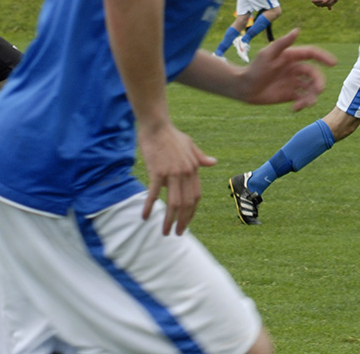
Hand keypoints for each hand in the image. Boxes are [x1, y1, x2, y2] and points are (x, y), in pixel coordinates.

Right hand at [135, 119, 216, 234]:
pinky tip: (145, 216)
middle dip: (183, 222)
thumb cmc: (172, 135)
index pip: (196, 196)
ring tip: (165, 232)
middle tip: (177, 233)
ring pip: (174, 202)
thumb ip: (201, 157)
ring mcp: (172, 172)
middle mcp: (186, 172)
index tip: (186, 222)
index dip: (192, 212)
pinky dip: (150, 206)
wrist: (157, 125)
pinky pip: (154, 193)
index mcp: (194, 168)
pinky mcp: (157, 171)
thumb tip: (214, 162)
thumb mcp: (190, 145)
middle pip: (187, 203)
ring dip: (169, 220)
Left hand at [237, 28, 334, 110]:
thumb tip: (297, 30)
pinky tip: (295, 108)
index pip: (311, 54)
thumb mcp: (267, 54)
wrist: (243, 88)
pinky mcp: (290, 94)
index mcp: (291, 56)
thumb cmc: (253, 69)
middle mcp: (295, 68)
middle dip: (319, 82)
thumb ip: (282, 43)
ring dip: (312, 96)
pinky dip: (303, 104)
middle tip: (318, 90)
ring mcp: (293, 82)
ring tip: (305, 104)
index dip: (324, 57)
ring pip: (311, 88)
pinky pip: (303, 99)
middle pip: (314, 73)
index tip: (334, 63)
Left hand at [310, 0, 338, 9]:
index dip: (334, 1)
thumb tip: (330, 9)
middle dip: (333, 0)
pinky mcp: (313, 0)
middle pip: (328, 4)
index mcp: (323, 4)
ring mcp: (316, 3)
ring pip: (324, 2)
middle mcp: (319, 5)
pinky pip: (319, 0)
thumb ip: (328, 1)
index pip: (330, 4)